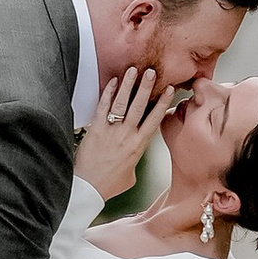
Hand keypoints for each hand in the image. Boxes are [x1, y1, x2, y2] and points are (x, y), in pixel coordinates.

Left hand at [72, 63, 175, 198]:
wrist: (88, 188)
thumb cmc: (109, 184)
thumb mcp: (130, 175)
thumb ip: (134, 160)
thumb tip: (133, 156)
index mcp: (139, 145)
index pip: (154, 119)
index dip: (163, 103)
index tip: (169, 90)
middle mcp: (127, 135)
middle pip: (139, 106)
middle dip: (147, 87)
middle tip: (152, 71)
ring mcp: (111, 130)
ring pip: (122, 103)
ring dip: (128, 85)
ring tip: (134, 69)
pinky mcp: (96, 129)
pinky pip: (103, 106)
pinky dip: (108, 93)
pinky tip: (113, 81)